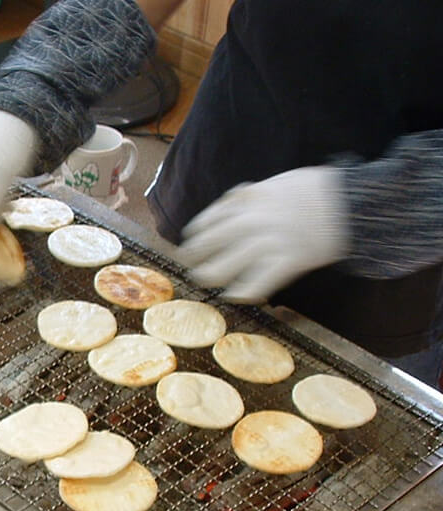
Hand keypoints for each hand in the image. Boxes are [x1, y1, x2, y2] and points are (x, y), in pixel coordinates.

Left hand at [178, 166, 347, 302]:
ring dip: (210, 276)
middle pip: (209, 244)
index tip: (189, 240)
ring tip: (204, 279)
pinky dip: (242, 291)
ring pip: (225, 266)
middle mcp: (253, 221)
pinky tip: (234, 295)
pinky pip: (256, 283)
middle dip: (194, 256)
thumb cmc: (318, 190)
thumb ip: (252, 194)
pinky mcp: (287, 262)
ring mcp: (269, 243)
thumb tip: (231, 201)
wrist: (353, 202)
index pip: (210, 219)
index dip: (196, 233)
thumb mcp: (277, 182)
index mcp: (250, 199)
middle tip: (189, 264)